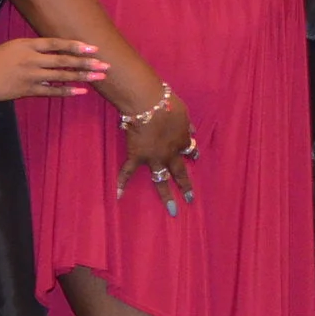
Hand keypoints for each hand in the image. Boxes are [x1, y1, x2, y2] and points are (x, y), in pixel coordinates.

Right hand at [0, 37, 105, 100]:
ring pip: (61, 75)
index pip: (57, 44)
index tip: (93, 47)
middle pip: (64, 60)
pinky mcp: (26, 90)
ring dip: (82, 76)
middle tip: (105, 64)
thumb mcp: (14, 47)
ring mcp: (30, 75)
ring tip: (99, 77)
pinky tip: (81, 91)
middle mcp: (32, 58)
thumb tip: (55, 52)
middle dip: (86, 62)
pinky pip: (51, 91)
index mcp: (28, 44)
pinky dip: (67, 91)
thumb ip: (34, 49)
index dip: (76, 45)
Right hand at [116, 87, 196, 215]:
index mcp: (181, 141)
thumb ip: (187, 125)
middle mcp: (170, 154)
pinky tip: (118, 196)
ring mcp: (153, 158)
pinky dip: (122, 183)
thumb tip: (193, 131)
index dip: (193, 153)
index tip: (196, 156)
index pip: (189, 149)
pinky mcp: (136, 157)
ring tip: (172, 210)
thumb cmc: (167, 104)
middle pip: (179, 172)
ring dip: (166, 195)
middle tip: (190, 200)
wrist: (148, 104)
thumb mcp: (183, 113)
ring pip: (161, 180)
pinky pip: (128, 172)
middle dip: (186, 187)